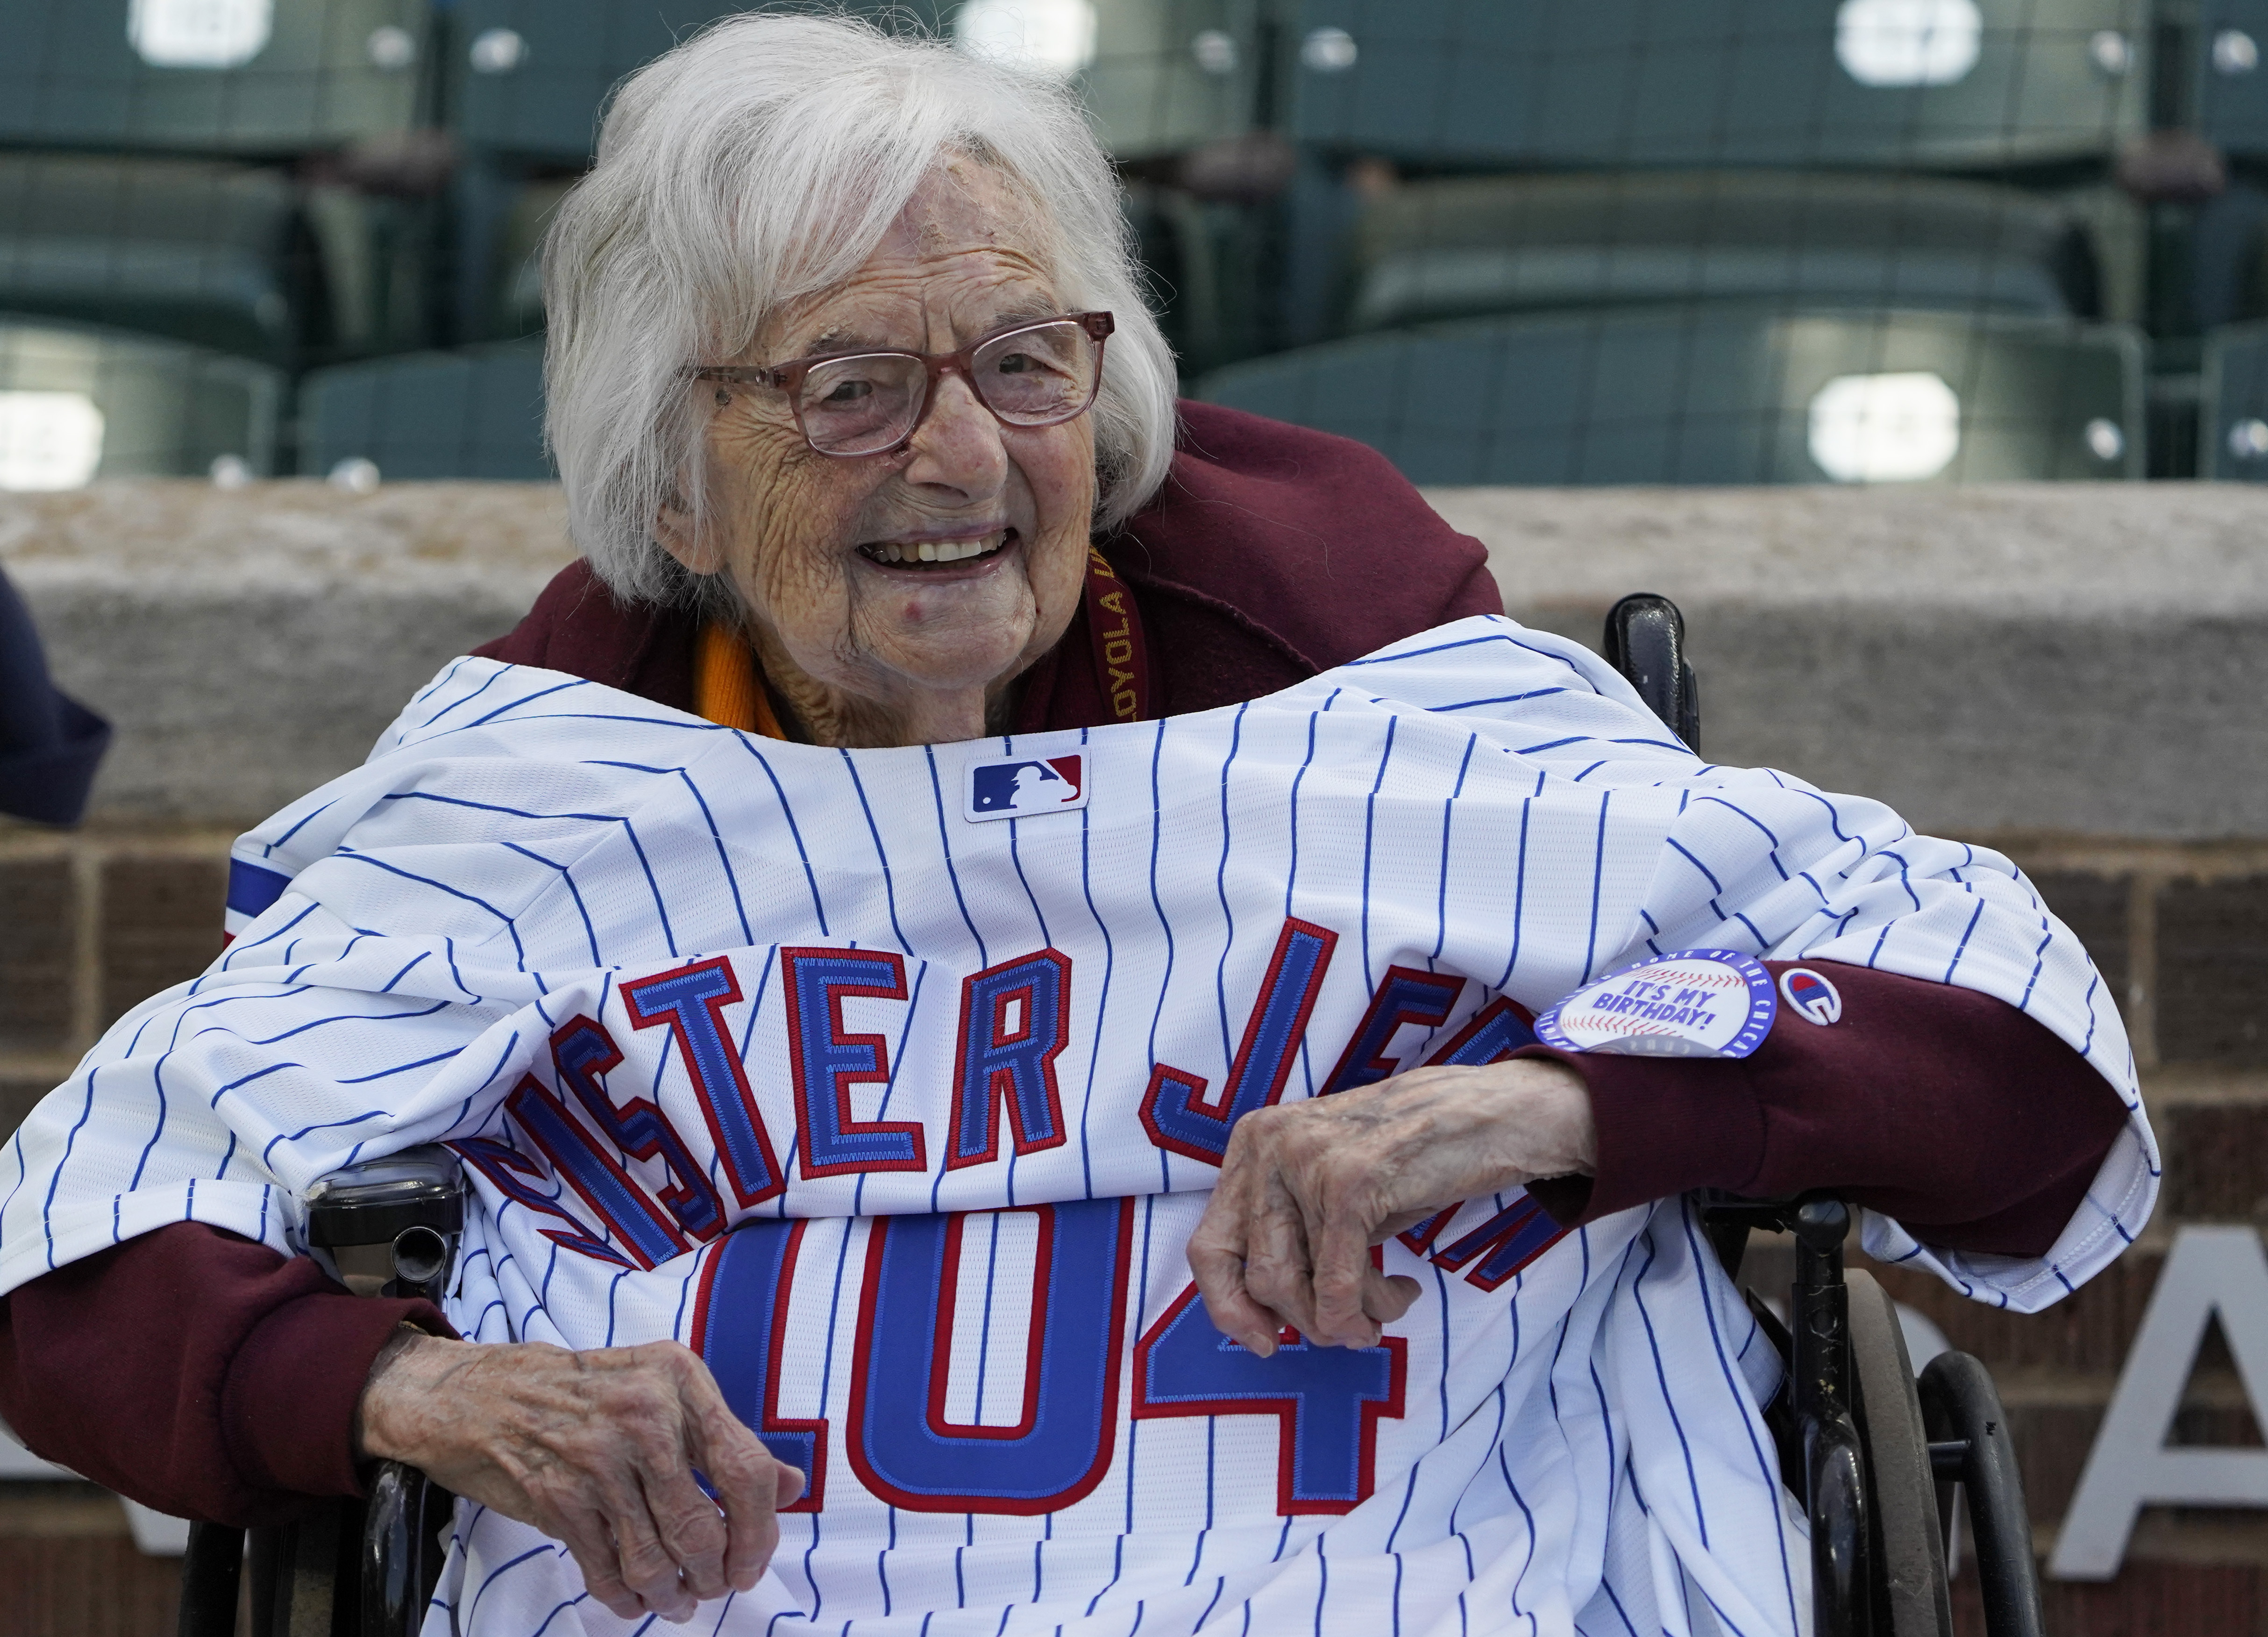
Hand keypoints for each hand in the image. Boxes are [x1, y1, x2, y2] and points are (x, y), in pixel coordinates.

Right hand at [355, 1333, 802, 1622]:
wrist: (479, 1393)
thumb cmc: (582, 1391)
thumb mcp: (662, 1388)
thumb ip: (724, 1439)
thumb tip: (792, 1485)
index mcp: (679, 1380)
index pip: (745, 1468)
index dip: (760, 1529)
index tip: (753, 1559)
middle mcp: (643, 1415)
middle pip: (703, 1525)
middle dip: (716, 1573)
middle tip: (714, 1586)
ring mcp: (596, 1458)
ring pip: (655, 1557)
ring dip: (672, 1593)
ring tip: (677, 1600)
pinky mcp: (557, 1497)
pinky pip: (607, 1569)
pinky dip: (626, 1596)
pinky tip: (634, 1598)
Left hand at [1185, 1058, 1596, 1354]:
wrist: (1493, 1115)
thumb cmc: (1413, 1158)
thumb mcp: (1329, 1185)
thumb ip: (1291, 1233)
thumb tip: (1257, 1319)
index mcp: (1253, 1142)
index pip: (1208, 1247)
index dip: (1228, 1308)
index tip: (1265, 1343)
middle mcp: (1268, 1144)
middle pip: (1256, 1277)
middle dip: (1304, 1321)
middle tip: (1350, 1329)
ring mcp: (1306, 1160)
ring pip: (1295, 1287)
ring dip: (1343, 1321)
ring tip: (1383, 1310)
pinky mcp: (1350, 1182)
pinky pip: (1340, 1286)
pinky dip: (1369, 1310)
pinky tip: (1402, 1294)